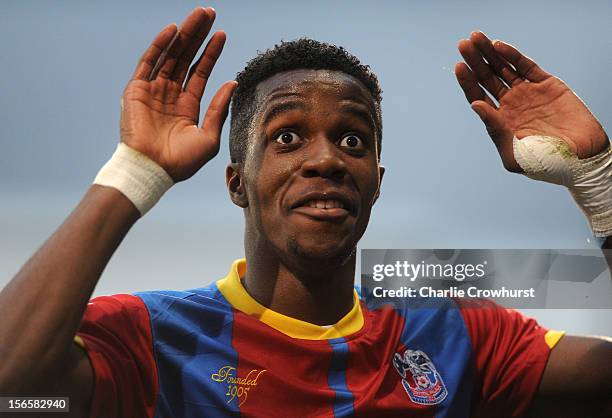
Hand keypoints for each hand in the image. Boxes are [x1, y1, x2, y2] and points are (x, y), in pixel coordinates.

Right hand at [120, 7, 236, 181]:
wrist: (153, 170)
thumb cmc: (181, 161)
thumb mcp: (208, 136)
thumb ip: (219, 109)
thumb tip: (232, 84)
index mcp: (187, 106)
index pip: (200, 72)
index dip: (211, 53)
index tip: (222, 34)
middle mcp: (170, 95)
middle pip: (186, 58)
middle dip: (198, 36)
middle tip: (209, 13)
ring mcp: (153, 91)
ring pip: (170, 55)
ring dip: (183, 35)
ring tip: (198, 16)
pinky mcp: (136, 90)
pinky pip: (149, 62)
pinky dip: (160, 46)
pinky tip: (174, 31)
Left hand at [455, 31, 608, 171]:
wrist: (582, 160)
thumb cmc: (546, 164)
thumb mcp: (514, 153)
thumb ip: (494, 128)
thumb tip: (475, 104)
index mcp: (499, 121)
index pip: (478, 96)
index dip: (467, 82)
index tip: (458, 66)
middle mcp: (511, 105)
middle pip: (487, 78)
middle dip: (475, 61)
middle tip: (463, 44)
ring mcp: (528, 93)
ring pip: (503, 68)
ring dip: (489, 53)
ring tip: (476, 38)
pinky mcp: (547, 85)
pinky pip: (526, 66)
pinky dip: (512, 56)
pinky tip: (498, 46)